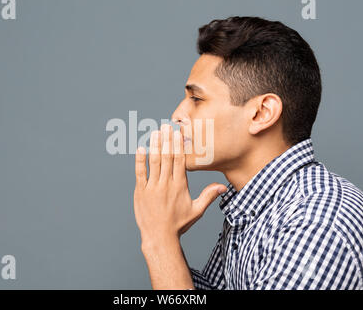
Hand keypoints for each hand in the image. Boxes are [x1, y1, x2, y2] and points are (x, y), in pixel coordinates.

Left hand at [133, 124, 226, 246]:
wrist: (160, 237)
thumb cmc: (178, 224)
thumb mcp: (196, 210)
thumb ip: (208, 196)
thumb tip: (223, 187)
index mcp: (179, 186)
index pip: (179, 160)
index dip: (178, 145)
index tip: (178, 133)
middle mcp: (166, 184)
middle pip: (167, 157)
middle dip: (167, 140)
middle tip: (166, 126)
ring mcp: (152, 187)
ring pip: (154, 162)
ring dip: (155, 146)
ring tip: (155, 132)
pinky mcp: (140, 192)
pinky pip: (139, 173)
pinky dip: (139, 160)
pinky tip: (141, 149)